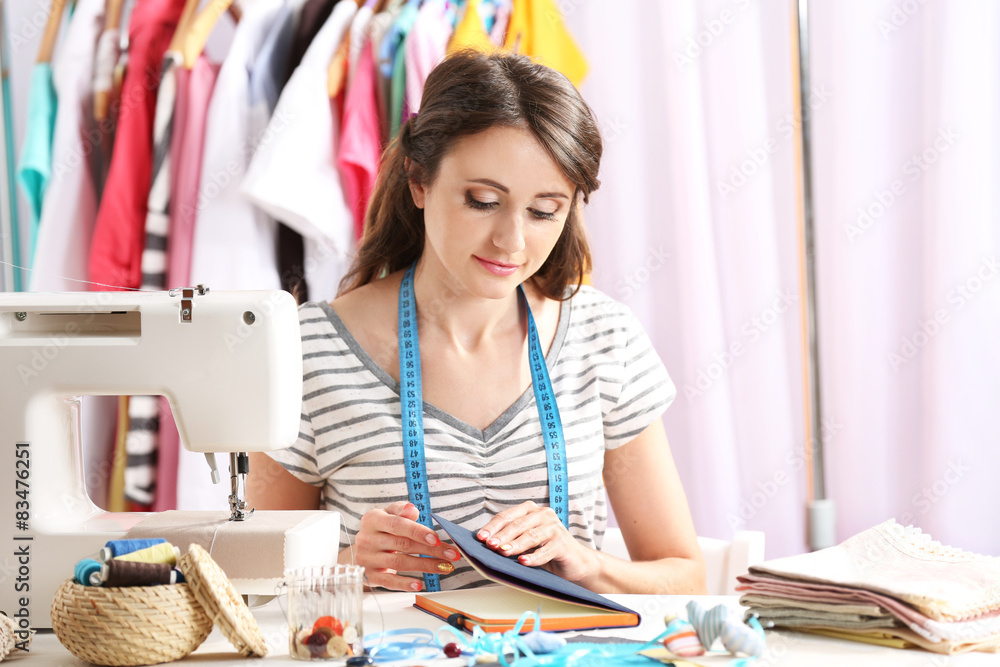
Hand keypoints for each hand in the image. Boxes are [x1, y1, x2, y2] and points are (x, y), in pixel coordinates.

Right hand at [349, 501, 461, 590]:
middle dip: (431, 550)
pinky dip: (405, 584)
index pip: (398, 525)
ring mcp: (367, 558)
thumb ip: (401, 511)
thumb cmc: (381, 529)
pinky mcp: (369, 576)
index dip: (418, 532)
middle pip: (403, 545)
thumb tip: (412, 511)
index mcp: (373, 519)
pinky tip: (419, 584)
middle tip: (451, 554)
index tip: (436, 539)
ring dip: (426, 566)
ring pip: (400, 563)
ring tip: (445, 567)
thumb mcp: (388, 514)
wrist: (359, 549)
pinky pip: (389, 582)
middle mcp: (367, 538)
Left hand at [476, 501, 598, 582]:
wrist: (574, 561)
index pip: (507, 516)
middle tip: (490, 545)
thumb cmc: (545, 549)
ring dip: (515, 545)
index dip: (492, 526)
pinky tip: (523, 562)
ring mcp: (554, 527)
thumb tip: (486, 544)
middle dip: (502, 535)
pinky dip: (533, 557)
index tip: (480, 537)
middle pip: (518, 524)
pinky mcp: (563, 543)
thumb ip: (510, 539)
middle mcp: (543, 514)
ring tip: (503, 552)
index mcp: (530, 510)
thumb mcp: (526, 542)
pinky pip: (545, 551)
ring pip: (530, 536)